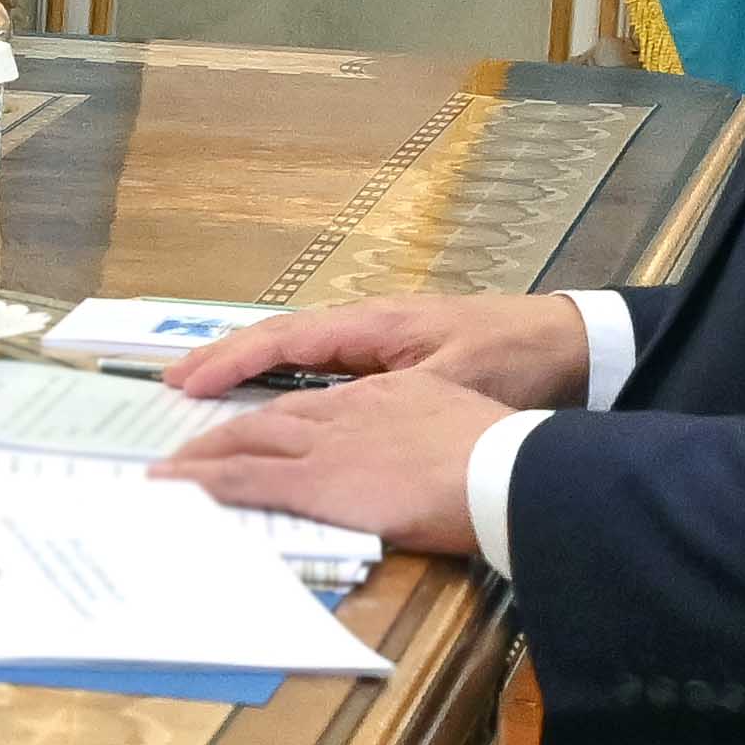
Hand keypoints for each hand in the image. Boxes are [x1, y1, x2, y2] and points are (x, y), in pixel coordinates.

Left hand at [151, 369, 512, 554]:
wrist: (509, 465)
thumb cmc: (504, 453)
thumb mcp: (462, 426)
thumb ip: (430, 437)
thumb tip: (426, 460)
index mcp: (384, 395)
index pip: (315, 401)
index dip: (278, 413)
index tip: (255, 423)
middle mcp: (345, 411)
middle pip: (269, 414)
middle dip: (224, 427)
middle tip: (188, 442)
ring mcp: (326, 443)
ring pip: (246, 441)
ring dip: (204, 455)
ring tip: (170, 468)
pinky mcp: (315, 478)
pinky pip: (244, 477)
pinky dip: (204, 480)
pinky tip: (175, 485)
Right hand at [163, 291, 591, 409]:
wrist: (573, 344)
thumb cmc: (517, 360)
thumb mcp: (454, 383)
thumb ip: (394, 399)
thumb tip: (333, 420)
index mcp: (374, 325)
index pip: (285, 340)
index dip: (232, 361)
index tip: (186, 384)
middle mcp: (366, 326)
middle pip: (278, 340)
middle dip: (222, 360)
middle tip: (171, 386)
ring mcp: (378, 340)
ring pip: (296, 351)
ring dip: (248, 369)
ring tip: (202, 391)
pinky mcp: (393, 358)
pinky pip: (321, 366)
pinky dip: (283, 378)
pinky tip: (269, 399)